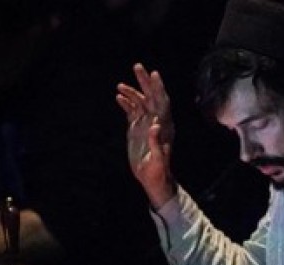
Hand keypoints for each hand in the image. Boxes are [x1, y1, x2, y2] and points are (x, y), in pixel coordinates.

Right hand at [116, 63, 175, 207]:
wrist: (153, 179)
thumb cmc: (159, 171)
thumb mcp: (159, 159)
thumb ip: (156, 142)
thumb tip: (155, 125)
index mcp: (164, 126)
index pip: (162, 102)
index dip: (158, 88)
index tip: (154, 74)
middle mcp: (156, 121)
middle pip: (151, 97)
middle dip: (144, 82)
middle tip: (137, 66)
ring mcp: (145, 124)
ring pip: (140, 103)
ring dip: (132, 92)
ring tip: (121, 85)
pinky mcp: (136, 129)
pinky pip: (132, 112)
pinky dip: (126, 103)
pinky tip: (119, 96)